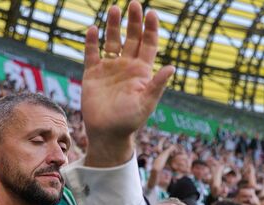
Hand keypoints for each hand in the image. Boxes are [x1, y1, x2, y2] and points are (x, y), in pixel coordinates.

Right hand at [82, 2, 174, 167]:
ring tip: (114, 9)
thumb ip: (157, 85)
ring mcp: (109, 68)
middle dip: (134, 21)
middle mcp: (127, 66)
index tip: (151, 13)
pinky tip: (92, 29)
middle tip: (134, 4)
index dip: (151, 29)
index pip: (149, 44)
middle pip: (132, 37)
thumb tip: (171, 67)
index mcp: (142, 72)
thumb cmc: (130, 121)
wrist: (107, 133)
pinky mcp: (93, 74)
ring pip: (112, 41)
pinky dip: (92, 41)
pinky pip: (92, 53)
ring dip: (113, 26)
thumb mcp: (146, 103)